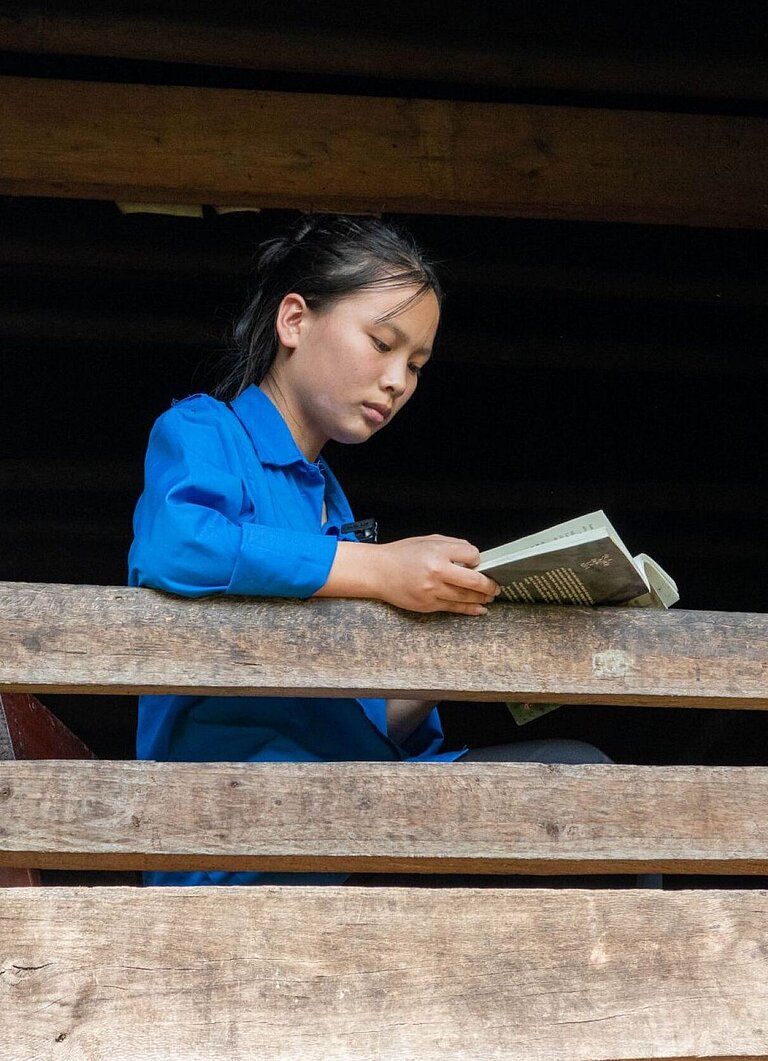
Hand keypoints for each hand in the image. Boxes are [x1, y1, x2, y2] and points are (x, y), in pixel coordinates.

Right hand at [372, 535, 500, 614]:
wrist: (377, 572)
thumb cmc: (400, 555)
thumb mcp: (426, 540)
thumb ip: (451, 545)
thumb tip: (472, 555)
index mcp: (437, 551)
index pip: (471, 555)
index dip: (478, 559)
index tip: (479, 563)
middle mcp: (437, 572)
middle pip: (474, 580)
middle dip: (489, 584)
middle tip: (496, 586)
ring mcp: (432, 591)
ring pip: (466, 597)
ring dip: (482, 598)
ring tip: (489, 597)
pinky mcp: (428, 605)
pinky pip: (454, 608)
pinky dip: (469, 609)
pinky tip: (479, 609)